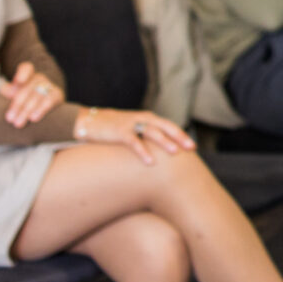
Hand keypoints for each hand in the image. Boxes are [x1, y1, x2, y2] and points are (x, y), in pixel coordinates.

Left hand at [0, 61, 63, 127]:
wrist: (47, 98)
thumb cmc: (25, 96)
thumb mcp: (15, 92)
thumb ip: (9, 90)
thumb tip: (5, 89)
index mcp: (27, 73)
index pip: (26, 68)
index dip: (22, 74)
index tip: (18, 82)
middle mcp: (38, 77)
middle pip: (27, 88)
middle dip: (17, 104)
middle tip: (9, 118)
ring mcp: (49, 85)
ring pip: (37, 96)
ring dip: (26, 110)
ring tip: (18, 123)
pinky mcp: (57, 94)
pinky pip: (49, 100)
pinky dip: (41, 109)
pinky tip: (33, 118)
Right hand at [75, 105, 193, 165]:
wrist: (89, 121)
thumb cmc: (114, 130)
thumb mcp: (134, 131)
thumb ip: (146, 139)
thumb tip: (161, 155)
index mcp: (148, 119)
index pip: (169, 126)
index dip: (181, 135)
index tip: (193, 147)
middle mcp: (143, 119)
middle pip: (166, 127)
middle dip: (180, 137)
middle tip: (192, 148)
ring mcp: (131, 124)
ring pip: (152, 132)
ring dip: (165, 142)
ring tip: (176, 152)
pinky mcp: (119, 132)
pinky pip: (134, 142)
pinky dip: (143, 151)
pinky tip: (150, 162)